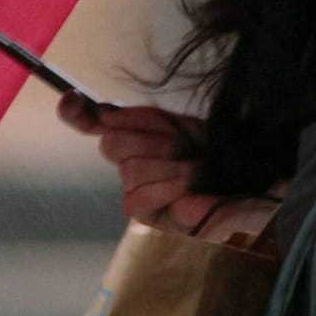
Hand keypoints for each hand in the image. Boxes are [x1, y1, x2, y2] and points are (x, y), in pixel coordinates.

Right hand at [57, 97, 214, 223]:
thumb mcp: (178, 124)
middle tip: (186, 145)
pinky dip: (166, 188)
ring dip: (169, 165)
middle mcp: (129, 164)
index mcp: (135, 135)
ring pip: (130, 171)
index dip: (79, 112)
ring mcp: (136, 192)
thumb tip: (101, 112)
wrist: (245, 175)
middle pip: (114, 144)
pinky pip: (138, 198)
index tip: (70, 99)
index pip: (94, 121)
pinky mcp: (146, 216)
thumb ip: (138, 118)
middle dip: (153, 140)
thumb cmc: (213, 150)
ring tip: (195, 167)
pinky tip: (186, 187)